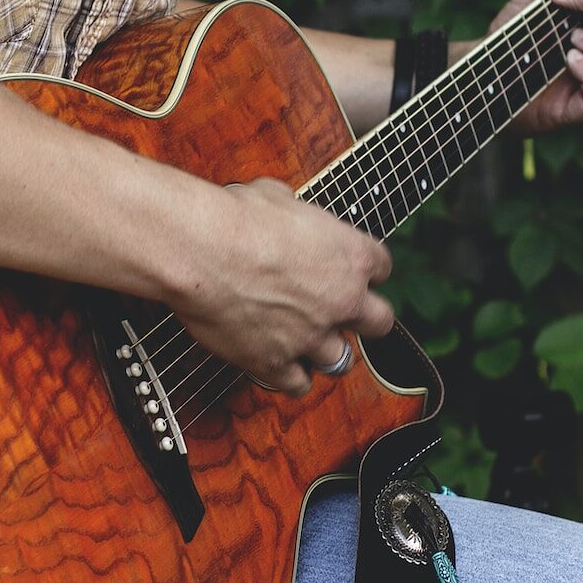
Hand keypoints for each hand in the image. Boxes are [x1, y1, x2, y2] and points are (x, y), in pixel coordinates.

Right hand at [169, 179, 395, 396]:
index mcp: (351, 255)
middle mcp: (342, 300)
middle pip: (379, 322)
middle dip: (363, 318)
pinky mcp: (276, 363)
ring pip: (342, 360)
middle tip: (340, 312)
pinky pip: (298, 385)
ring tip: (306, 341)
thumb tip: (286, 214)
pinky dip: (291, 376)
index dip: (364, 269)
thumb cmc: (236, 217)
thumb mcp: (279, 197)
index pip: (382, 267)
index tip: (347, 270)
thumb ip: (297, 216)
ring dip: (326, 351)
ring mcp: (312, 336)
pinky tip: (279, 362)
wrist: (201, 250)